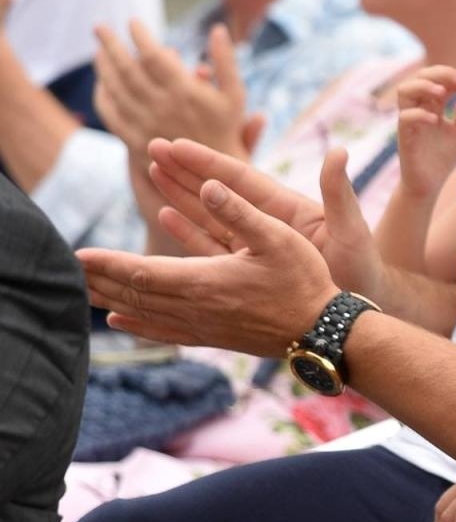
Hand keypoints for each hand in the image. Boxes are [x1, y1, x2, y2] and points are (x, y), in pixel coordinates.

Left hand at [77, 176, 339, 354]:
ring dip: (110, 301)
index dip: (108, 262)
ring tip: (82, 292)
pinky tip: (120, 323)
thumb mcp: (280, 237)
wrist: (321, 332)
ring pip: (144, 315)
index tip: (79, 254)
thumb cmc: (305, 281)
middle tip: (68, 270)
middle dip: (100, 280)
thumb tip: (208, 183)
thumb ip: (240, 210)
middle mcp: (196, 308)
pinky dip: (136, 326)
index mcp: (206, 281)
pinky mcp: (212, 338)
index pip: (142, 271)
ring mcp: (203, 326)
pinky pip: (163, 333)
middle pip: (134, 294)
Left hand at [95, 22, 254, 159]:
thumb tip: (218, 29)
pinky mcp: (134, 140)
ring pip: (115, 89)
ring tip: (98, 50)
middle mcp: (161, 105)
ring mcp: (144, 123)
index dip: (140, 36)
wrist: (214, 172)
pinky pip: (110, 113)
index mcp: (185, 91)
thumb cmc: (227, 129)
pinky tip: (102, 83)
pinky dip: (103, 95)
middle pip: (127, 68)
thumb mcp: (235, 94)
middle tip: (100, 27)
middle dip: (111, 44)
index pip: (154, 55)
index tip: (134, 22)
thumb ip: (225, 60)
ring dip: (103, 66)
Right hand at [147, 139, 385, 298]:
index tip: (178, 144)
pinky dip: (189, 231)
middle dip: (188, 169)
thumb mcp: (350, 230)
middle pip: (220, 192)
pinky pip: (213, 247)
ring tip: (153, 171)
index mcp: (289, 209)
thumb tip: (338, 152)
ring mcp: (257, 246)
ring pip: (211, 215)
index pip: (242, 179)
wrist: (356, 312)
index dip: (209, 162)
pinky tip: (167, 215)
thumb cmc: (362, 268)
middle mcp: (269, 223)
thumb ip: (338, 193)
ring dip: (182, 194)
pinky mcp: (250, 269)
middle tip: (153, 147)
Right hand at [396, 66, 455, 200]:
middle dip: (441, 73)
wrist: (430, 184)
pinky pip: (405, 118)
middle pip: (420, 76)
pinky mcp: (404, 137)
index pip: (438, 78)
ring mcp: (410, 122)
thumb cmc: (442, 157)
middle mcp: (418, 108)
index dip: (455, 76)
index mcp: (432, 105)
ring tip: (443, 94)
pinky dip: (420, 114)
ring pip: (404, 90)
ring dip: (424, 87)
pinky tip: (436, 120)